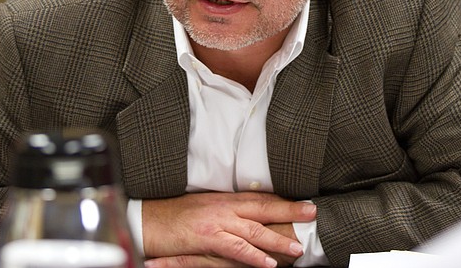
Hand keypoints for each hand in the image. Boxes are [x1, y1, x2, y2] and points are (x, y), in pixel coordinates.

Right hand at [142, 192, 315, 267]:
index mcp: (225, 199)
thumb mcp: (206, 207)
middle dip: (289, 211)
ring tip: (297, 247)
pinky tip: (267, 262)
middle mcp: (225, 207)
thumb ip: (228, 210)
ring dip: (277, 238)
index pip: (260, 198)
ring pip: (254, 229)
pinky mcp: (207, 237)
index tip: (304, 203)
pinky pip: (234, 248)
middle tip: (312, 213)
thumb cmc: (174, 215)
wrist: (148, 219)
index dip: (283, 200)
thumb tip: (249, 215)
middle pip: (263, 207)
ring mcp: (217, 221)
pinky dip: (252, 255)